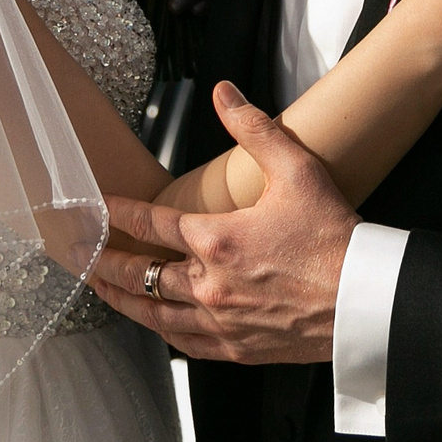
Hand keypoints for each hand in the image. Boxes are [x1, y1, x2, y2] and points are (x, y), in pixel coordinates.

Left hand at [91, 82, 354, 364]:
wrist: (363, 300)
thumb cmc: (334, 237)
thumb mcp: (296, 170)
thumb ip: (254, 128)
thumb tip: (224, 93)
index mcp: (217, 240)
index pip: (152, 222)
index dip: (120, 212)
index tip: (97, 207)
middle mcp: (209, 285)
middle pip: (140, 273)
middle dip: (104, 261)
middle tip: (78, 254)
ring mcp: (219, 321)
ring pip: (152, 313)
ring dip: (120, 298)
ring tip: (99, 288)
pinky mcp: (235, 347)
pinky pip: (182, 342)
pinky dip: (159, 329)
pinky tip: (152, 323)